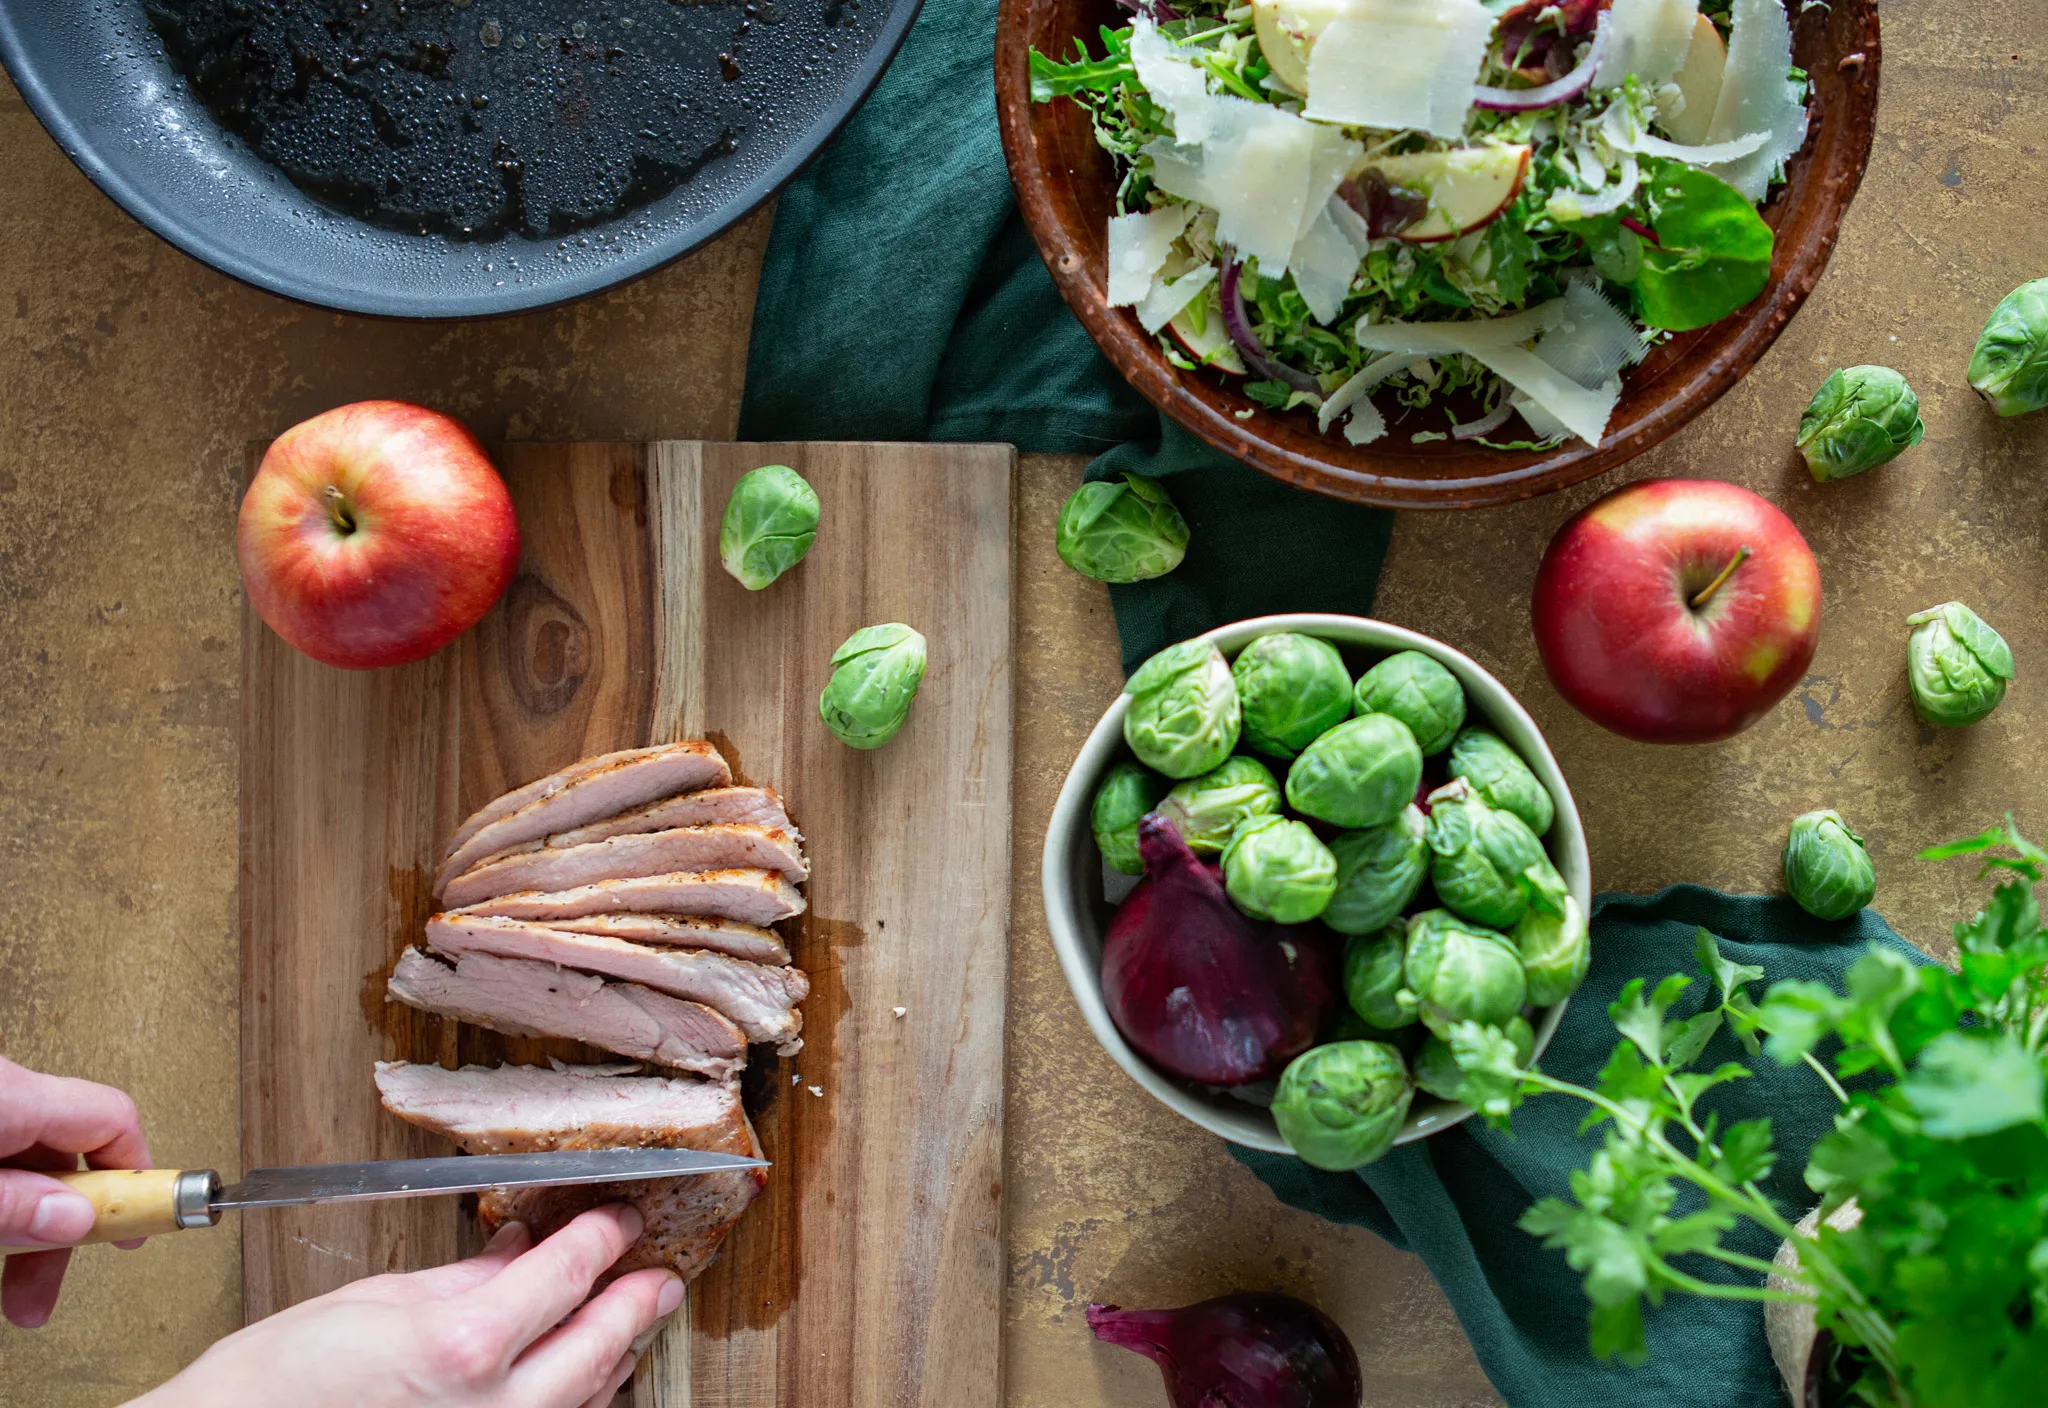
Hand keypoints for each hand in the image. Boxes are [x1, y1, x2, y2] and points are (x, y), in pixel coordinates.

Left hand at [1, 1056, 152, 1327]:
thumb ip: (14, 1206)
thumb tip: (75, 1219)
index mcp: (10, 1095)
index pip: (112, 1118)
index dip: (139, 1174)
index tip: (145, 1224)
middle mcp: (0, 1090)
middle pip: (67, 1154)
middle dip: (67, 1226)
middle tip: (50, 1288)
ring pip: (24, 1167)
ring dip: (25, 1229)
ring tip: (13, 1291)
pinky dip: (2, 1206)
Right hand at [132, 1205, 681, 1407]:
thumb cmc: (276, 1382)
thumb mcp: (376, 1302)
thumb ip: (466, 1278)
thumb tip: (520, 1250)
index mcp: (463, 1347)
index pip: (567, 1275)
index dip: (604, 1238)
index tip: (621, 1219)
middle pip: (598, 1345)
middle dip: (636, 1304)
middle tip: (660, 1277)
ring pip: (584, 1400)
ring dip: (614, 1357)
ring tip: (631, 1323)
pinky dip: (573, 1401)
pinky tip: (579, 1379)